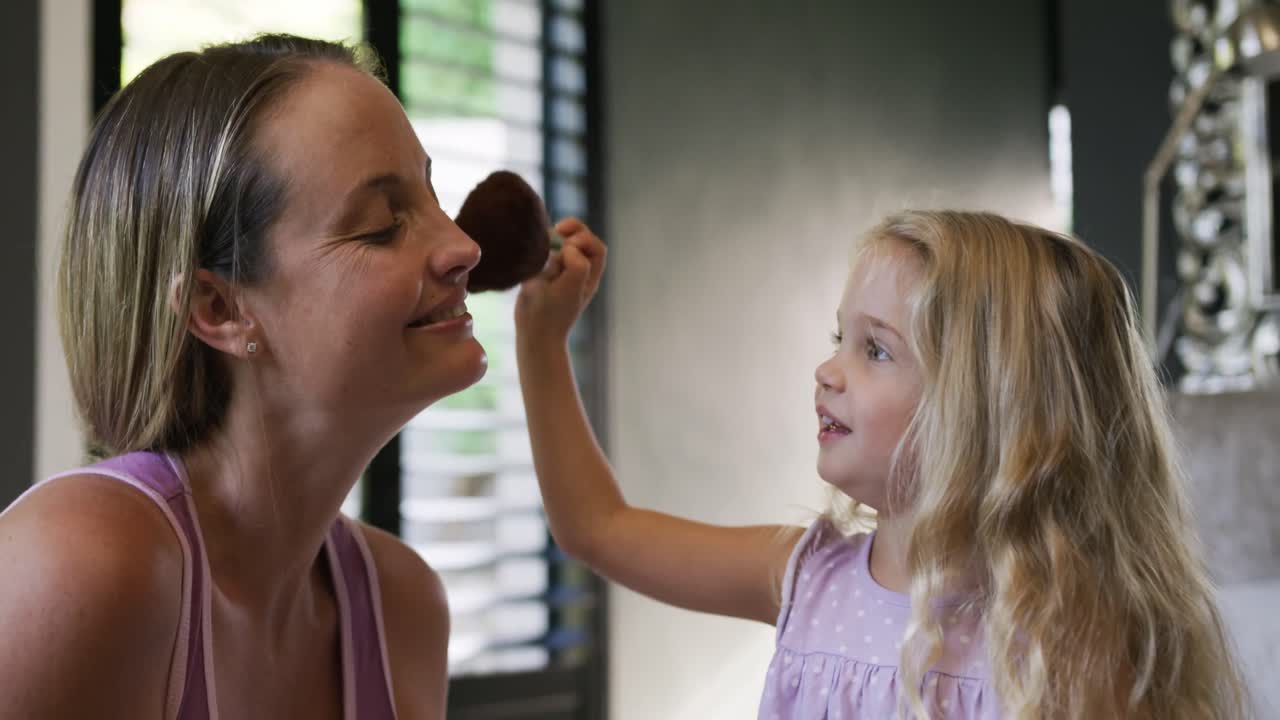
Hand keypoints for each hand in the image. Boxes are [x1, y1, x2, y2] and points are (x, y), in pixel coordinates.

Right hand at [515, 218, 605, 344]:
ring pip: (563, 244)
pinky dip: (542, 247)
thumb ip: (577, 265)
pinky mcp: (541, 275)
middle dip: (574, 230)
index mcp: (589, 276)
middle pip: (583, 240)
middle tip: (558, 230)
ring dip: (556, 238)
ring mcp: (559, 273)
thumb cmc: (553, 313)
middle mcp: (577, 273)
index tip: (566, 247)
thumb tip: (568, 247)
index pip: (595, 246)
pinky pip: (546, 254)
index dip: (583, 239)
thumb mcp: (570, 289)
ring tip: (547, 239)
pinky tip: (534, 251)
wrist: (532, 333)